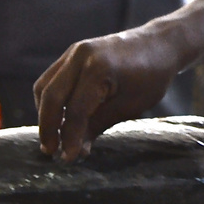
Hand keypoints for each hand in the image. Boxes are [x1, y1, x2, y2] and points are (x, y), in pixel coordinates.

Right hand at [35, 26, 185, 161]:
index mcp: (99, 68)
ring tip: (53, 139)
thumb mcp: (129, 106)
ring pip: (44, 87)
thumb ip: (98, 125)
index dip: (69, 137)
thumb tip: (75, 151)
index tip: (68, 158)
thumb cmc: (151, 76)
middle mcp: (80, 56)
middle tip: (51, 152)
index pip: (76, 109)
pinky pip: (51, 79)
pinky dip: (50, 100)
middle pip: (51, 96)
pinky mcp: (72, 54)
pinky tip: (58, 118)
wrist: (159, 44)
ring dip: (45, 114)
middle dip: (48, 127)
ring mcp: (73, 52)